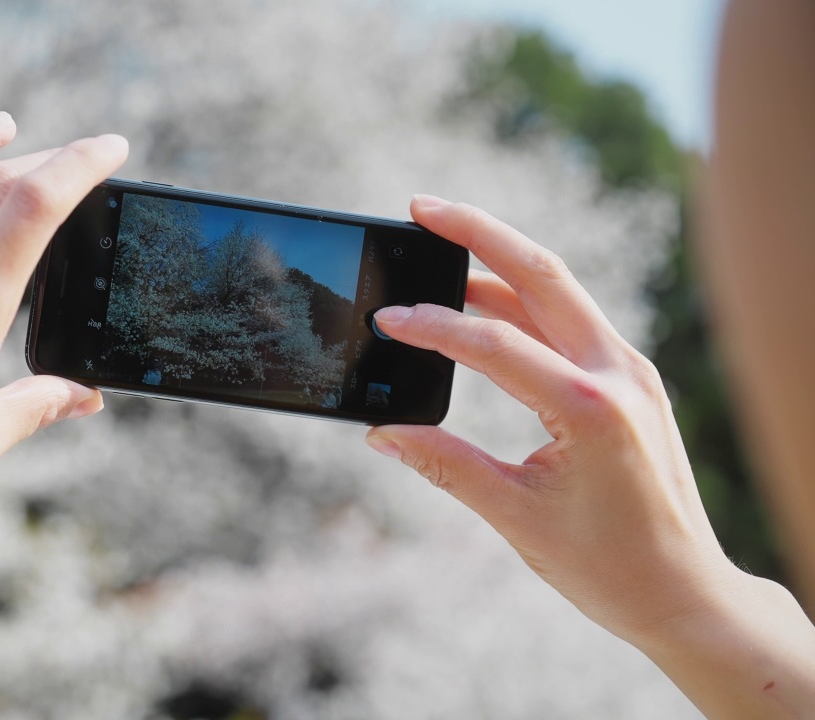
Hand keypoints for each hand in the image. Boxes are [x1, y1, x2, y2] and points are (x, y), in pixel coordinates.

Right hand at [365, 195, 738, 641]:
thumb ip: (445, 465)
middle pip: (542, 274)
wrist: (686, 593)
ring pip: (559, 289)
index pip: (494, 345)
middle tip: (421, 207)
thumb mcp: (515, 516)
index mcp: (590, 410)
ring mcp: (631, 371)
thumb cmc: (607, 566)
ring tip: (442, 243)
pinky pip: (571, 320)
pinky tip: (483, 301)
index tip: (385, 319)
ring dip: (500, 261)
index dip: (432, 327)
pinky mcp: (629, 379)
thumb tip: (383, 432)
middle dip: (479, 232)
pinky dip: (523, 300)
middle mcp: (619, 374)